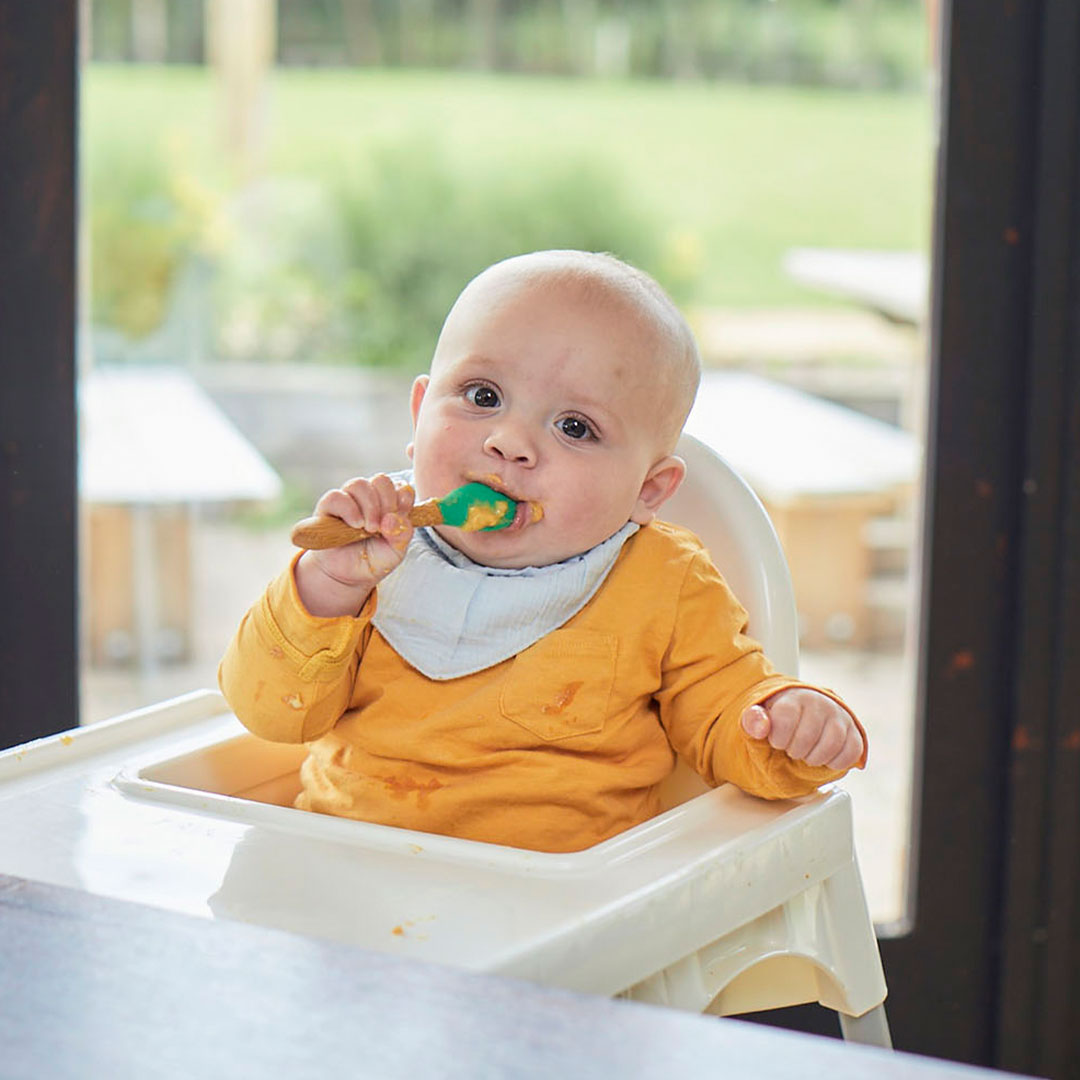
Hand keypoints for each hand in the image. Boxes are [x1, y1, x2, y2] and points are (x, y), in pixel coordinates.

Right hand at [295, 474, 414, 615]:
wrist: (348, 575)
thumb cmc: (374, 559)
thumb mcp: (396, 552)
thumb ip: (401, 534)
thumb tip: (392, 518)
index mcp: (391, 504)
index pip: (402, 487)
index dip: (403, 500)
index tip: (399, 519)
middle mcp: (370, 497)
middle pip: (381, 480)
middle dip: (387, 503)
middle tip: (382, 527)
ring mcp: (349, 499)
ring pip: (359, 484)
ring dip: (369, 507)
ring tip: (369, 529)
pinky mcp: (328, 507)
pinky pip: (336, 496)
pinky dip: (349, 510)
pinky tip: (355, 525)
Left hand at [741, 688, 863, 770]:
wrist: (803, 713)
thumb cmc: (779, 718)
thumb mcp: (759, 718)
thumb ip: (753, 721)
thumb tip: (761, 726)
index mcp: (794, 697)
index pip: (785, 720)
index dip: (778, 739)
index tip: (777, 741)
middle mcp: (820, 702)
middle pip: (807, 737)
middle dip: (795, 750)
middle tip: (791, 748)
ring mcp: (839, 716)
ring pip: (832, 744)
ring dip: (815, 758)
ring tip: (806, 754)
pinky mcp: (854, 731)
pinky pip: (852, 752)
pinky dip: (836, 762)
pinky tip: (824, 758)